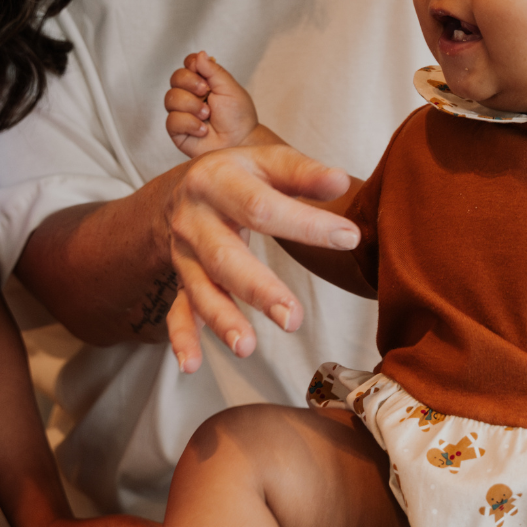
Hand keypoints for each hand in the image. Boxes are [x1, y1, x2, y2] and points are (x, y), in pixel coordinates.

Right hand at [162, 142, 357, 372]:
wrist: (185, 185)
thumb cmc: (241, 173)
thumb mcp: (268, 161)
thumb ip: (303, 172)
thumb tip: (341, 181)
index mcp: (217, 181)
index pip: (261, 207)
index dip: (306, 224)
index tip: (349, 238)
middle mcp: (194, 219)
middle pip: (225, 258)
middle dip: (258, 290)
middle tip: (292, 319)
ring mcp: (183, 253)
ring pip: (200, 289)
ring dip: (222, 320)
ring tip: (247, 348)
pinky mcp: (181, 278)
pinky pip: (178, 310)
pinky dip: (183, 338)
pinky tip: (191, 365)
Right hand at [165, 51, 257, 156]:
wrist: (241, 142)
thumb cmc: (239, 117)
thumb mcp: (230, 88)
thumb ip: (213, 71)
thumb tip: (200, 54)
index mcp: (204, 82)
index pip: (188, 64)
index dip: (193, 66)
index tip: (206, 76)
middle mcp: (191, 95)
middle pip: (175, 78)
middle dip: (191, 84)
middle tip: (207, 93)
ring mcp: (183, 112)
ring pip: (171, 98)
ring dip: (192, 106)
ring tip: (207, 115)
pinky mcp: (178, 130)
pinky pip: (172, 120)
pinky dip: (189, 123)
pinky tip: (203, 130)